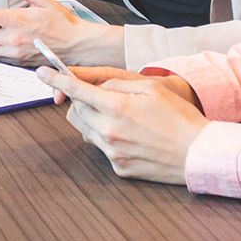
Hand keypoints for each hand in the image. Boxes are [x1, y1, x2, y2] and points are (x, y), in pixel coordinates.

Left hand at [36, 64, 207, 184]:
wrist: (199, 153)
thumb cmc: (179, 117)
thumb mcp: (150, 88)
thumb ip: (117, 82)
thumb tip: (94, 83)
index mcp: (116, 107)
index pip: (75, 90)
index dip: (54, 79)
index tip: (41, 72)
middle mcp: (108, 131)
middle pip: (74, 111)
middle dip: (81, 101)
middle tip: (101, 97)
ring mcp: (112, 152)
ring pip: (84, 131)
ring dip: (92, 119)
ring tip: (120, 117)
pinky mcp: (118, 167)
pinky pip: (100, 148)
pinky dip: (107, 138)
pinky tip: (131, 136)